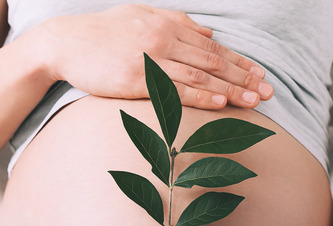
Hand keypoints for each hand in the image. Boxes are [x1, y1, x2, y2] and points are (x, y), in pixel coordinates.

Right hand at [32, 4, 273, 108]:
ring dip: (229, 89)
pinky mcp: (136, 78)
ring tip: (253, 101)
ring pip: (199, 75)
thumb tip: (208, 33)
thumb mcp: (141, 16)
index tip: (261, 74)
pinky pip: (174, 88)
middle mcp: (163, 39)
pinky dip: (200, 95)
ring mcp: (150, 58)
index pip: (212, 47)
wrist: (64, 42)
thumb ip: (176, 23)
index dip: (239, 62)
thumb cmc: (102, 33)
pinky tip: (219, 102)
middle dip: (243, 77)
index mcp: (168, 25)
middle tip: (268, 91)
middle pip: (212, 61)